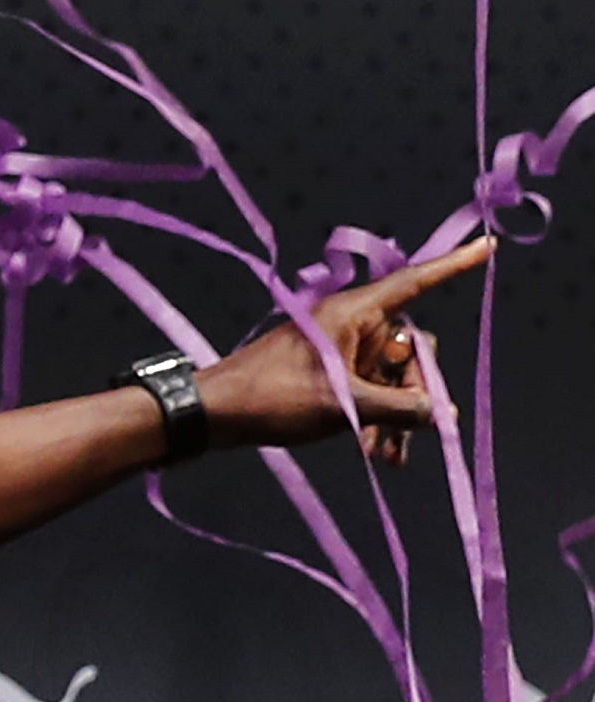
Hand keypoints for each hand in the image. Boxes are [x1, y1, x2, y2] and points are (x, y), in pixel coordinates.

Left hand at [195, 235, 491, 465]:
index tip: (488, 245)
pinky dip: (374, 417)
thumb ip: (397, 408)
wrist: (214, 414)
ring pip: (389, 375)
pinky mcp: (327, 371)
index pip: (415, 282)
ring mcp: (339, 348)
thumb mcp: (342, 405)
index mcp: (354, 313)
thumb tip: (439, 413)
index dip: (453, 266)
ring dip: (394, 415)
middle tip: (410, 433)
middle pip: (410, 347)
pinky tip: (374, 452)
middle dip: (415, 391)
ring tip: (387, 457)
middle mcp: (350, 324)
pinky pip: (367, 388)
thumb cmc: (271, 399)